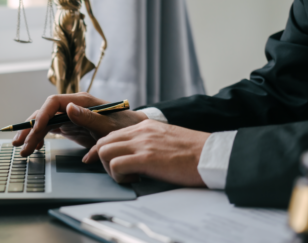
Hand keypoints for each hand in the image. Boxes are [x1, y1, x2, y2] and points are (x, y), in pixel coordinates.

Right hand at [12, 92, 147, 155]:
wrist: (134, 132)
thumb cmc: (125, 127)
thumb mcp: (109, 125)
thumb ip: (88, 117)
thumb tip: (68, 108)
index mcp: (81, 101)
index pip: (53, 102)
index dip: (41, 115)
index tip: (34, 130)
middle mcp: (72, 106)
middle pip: (44, 113)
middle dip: (30, 128)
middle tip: (19, 144)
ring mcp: (69, 116)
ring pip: (44, 122)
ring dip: (31, 135)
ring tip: (21, 149)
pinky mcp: (69, 126)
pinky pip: (49, 130)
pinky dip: (40, 138)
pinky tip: (34, 147)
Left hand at [83, 120, 209, 186]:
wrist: (212, 155)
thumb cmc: (195, 152)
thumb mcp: (167, 139)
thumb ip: (149, 142)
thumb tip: (136, 156)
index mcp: (145, 126)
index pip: (112, 134)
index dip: (101, 149)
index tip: (96, 160)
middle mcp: (140, 131)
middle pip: (103, 142)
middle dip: (102, 160)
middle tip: (116, 173)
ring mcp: (142, 143)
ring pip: (104, 151)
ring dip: (110, 169)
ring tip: (127, 177)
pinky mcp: (145, 158)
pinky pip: (115, 165)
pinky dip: (118, 176)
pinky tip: (134, 181)